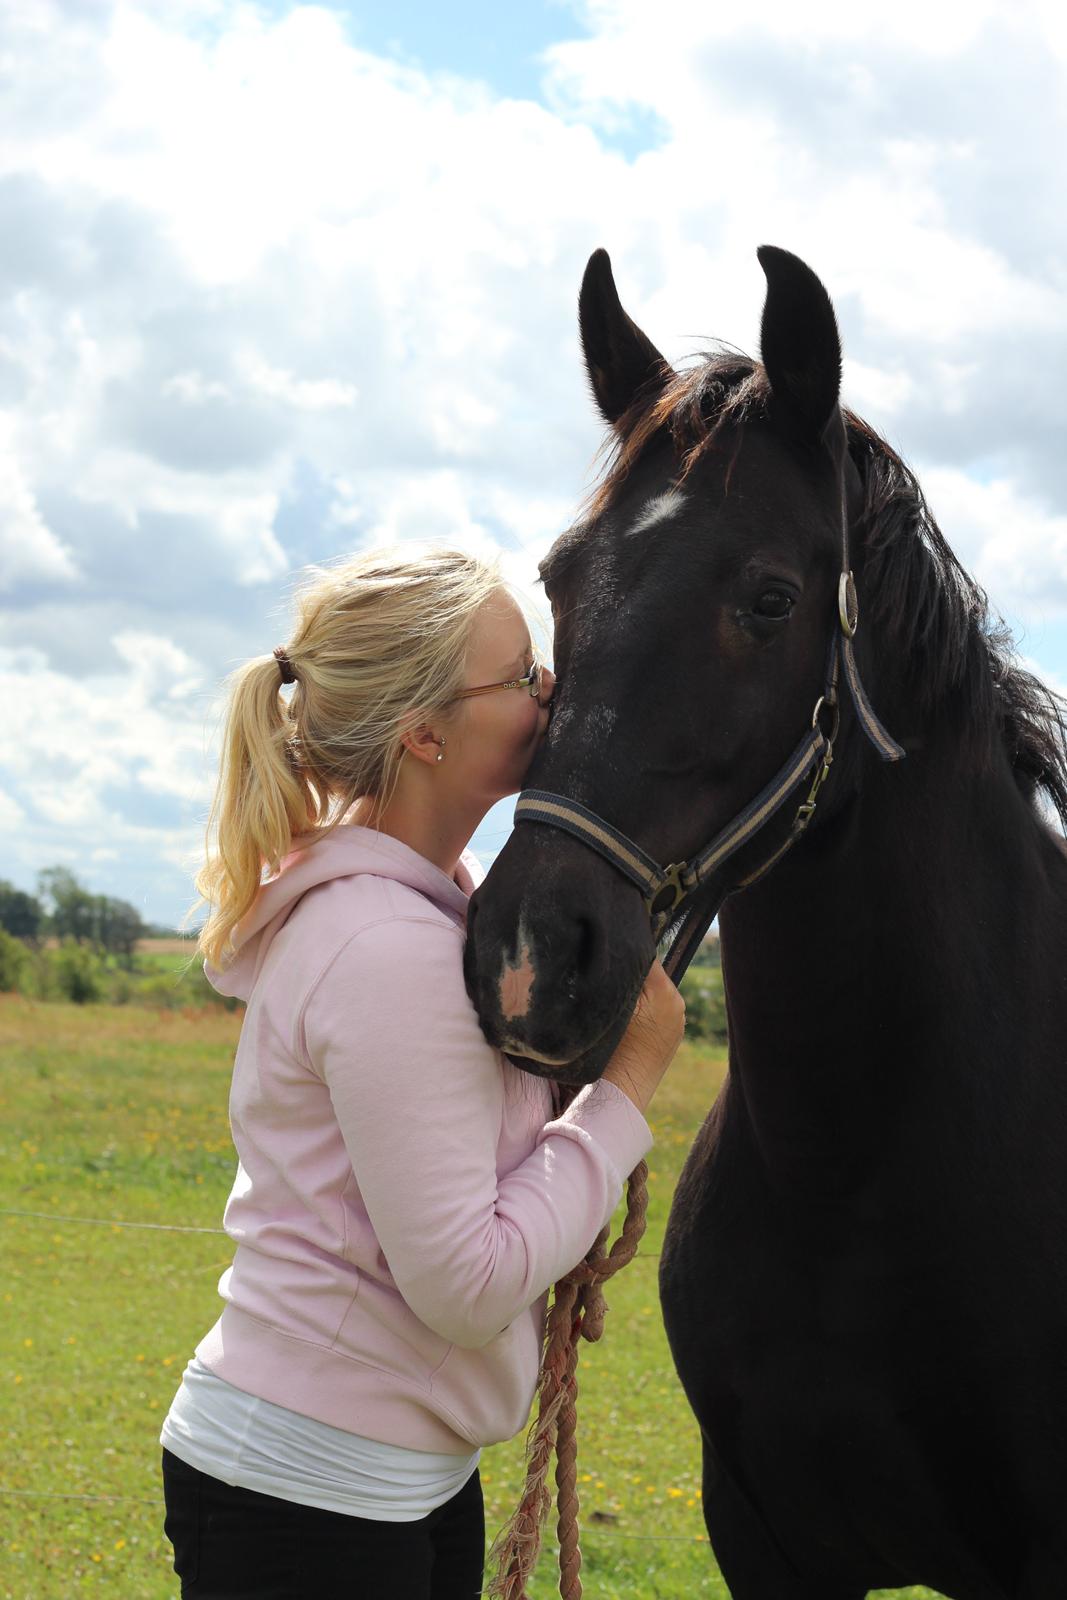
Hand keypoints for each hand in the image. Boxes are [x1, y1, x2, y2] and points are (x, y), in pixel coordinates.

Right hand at [601, 959, 685, 1114]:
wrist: (621, 1092)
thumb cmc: (612, 1048)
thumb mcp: (612, 1004)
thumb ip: (621, 977)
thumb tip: (621, 956)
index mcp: (665, 991)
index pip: (645, 956)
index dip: (625, 956)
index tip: (609, 963)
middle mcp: (678, 1004)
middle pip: (651, 975)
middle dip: (633, 977)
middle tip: (611, 988)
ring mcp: (678, 1022)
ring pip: (654, 994)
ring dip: (639, 996)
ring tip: (619, 1010)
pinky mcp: (673, 1037)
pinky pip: (658, 1012)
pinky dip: (644, 1013)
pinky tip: (629, 1026)